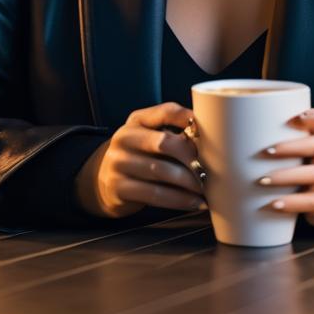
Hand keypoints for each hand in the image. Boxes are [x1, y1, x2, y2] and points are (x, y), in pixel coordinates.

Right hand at [76, 102, 206, 218]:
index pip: (165, 111)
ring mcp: (119, 163)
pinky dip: (180, 200)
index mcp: (137, 120)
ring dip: (189, 182)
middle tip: (209, 167)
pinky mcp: (119, 188)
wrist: (103, 181)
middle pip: (164, 142)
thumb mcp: (148, 136)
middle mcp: (125, 138)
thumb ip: (172, 131)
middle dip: (190, 156)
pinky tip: (195, 202)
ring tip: (206, 188)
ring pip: (161, 171)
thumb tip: (209, 136)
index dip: (188, 118)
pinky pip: (155, 195)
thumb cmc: (138, 156)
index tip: (209, 129)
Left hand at [260, 108, 313, 226]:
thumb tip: (230, 134)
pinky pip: (313, 203)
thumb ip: (277, 135)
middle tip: (267, 151)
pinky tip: (275, 204)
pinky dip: (293, 204)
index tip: (294, 118)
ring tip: (264, 180)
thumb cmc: (308, 161)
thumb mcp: (301, 145)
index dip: (310, 118)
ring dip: (288, 178)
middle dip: (292, 148)